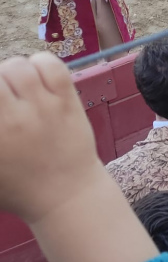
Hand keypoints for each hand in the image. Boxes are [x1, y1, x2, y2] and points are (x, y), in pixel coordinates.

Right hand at [0, 54, 102, 224]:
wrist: (65, 197)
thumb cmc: (18, 188)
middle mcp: (11, 120)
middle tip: (3, 96)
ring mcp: (41, 109)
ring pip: (17, 66)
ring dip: (13, 72)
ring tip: (17, 87)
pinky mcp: (67, 103)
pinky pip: (51, 65)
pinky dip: (40, 64)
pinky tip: (38, 79)